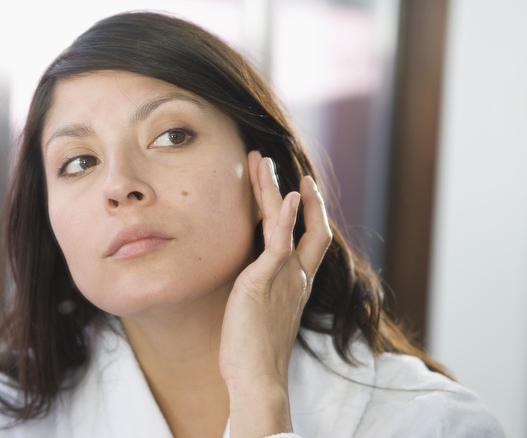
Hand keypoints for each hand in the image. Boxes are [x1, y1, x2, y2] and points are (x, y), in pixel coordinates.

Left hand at [220, 150, 331, 435]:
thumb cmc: (254, 353)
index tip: (298, 190)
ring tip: (260, 161)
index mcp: (296, 285)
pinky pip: (280, 242)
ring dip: (273, 189)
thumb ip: (262, 293)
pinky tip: (286, 195)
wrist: (256, 378)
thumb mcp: (260, 314)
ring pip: (287, 222)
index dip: (310, 213)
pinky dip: (285, 217)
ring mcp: (283, 277)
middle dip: (298, 192)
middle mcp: (296, 277)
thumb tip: (249, 283)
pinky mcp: (264, 281)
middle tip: (279, 165)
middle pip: (309, 224)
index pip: (311, 240)